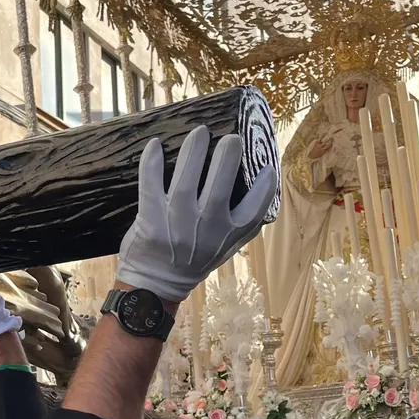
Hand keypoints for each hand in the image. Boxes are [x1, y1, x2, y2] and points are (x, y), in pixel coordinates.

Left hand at [116, 127, 276, 302]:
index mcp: (228, 234)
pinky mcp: (150, 221)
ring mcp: (177, 224)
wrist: (154, 287)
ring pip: (186, 182)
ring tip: (200, 131)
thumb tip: (267, 193)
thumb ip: (243, 227)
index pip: (255, 209)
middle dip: (227, 157)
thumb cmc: (191, 263)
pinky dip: (152, 164)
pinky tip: (155, 144)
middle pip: (220, 187)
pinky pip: (151, 186)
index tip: (268, 165)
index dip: (265, 185)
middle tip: (231, 137)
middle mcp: (205, 229)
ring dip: (193, 152)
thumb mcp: (224, 250)